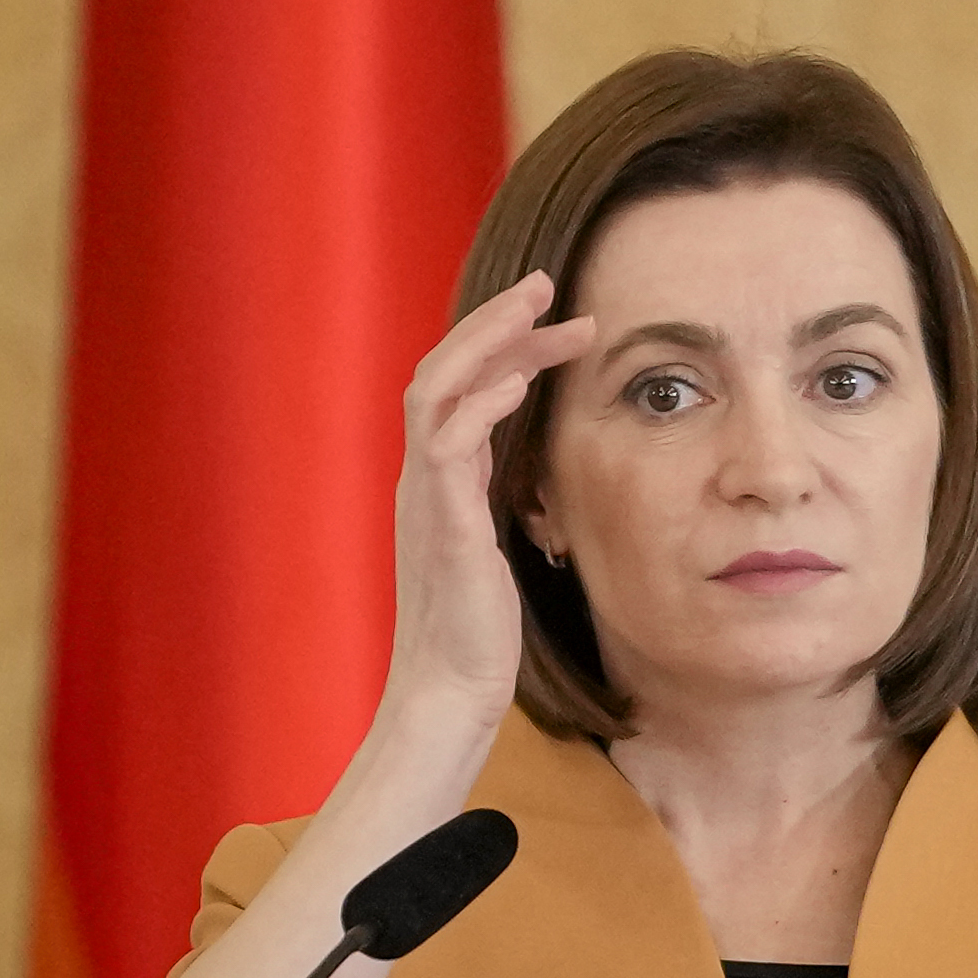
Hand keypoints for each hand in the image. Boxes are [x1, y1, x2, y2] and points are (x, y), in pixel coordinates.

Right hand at [384, 272, 595, 724]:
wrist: (448, 694)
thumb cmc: (475, 634)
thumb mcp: (491, 549)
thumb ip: (494, 503)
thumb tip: (524, 471)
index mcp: (437, 482)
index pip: (460, 387)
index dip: (503, 346)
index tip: (555, 320)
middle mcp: (423, 478)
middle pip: (442, 369)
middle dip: (494, 321)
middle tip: (548, 282)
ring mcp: (427, 498)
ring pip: (435, 389)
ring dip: (488, 341)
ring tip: (539, 307)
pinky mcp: (444, 525)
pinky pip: (448, 444)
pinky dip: (481, 403)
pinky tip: (520, 381)